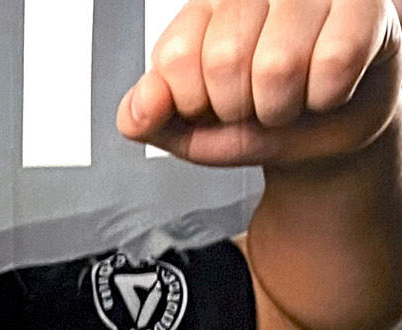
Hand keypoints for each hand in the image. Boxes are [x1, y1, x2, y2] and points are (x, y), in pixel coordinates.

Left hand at [118, 0, 401, 165]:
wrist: (321, 135)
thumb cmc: (254, 120)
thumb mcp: (187, 128)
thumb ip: (144, 118)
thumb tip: (142, 107)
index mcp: (207, 7)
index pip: (176, 57)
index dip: (193, 103)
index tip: (211, 103)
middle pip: (225, 60)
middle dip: (238, 109)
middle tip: (256, 105)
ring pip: (279, 65)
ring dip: (282, 108)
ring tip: (291, 99)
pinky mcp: (368, 5)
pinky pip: (335, 62)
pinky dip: (325, 98)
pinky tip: (325, 90)